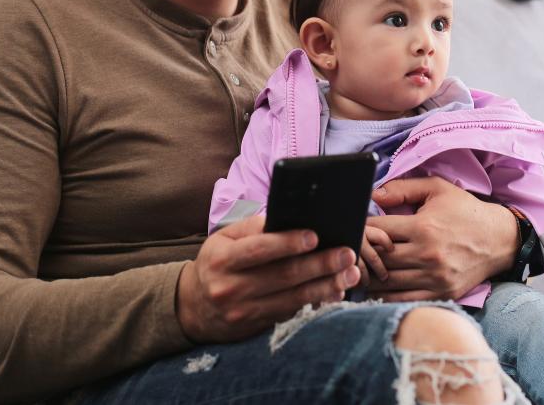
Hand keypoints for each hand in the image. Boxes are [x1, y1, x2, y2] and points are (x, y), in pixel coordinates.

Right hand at [176, 215, 360, 342]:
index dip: (288, 242)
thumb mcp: (224, 240)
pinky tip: (335, 293)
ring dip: (325, 286)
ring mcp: (243, 311)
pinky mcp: (255, 327)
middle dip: (319, 264)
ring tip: (350, 274)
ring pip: (292, 298)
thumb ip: (252, 228)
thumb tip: (288, 217)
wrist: (193, 306)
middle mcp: (230, 287)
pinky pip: (291, 314)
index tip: (315, 236)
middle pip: (283, 275)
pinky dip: (316, 303)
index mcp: (222, 258)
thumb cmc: (217, 263)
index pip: (259, 249)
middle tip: (346, 254)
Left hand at [364, 177, 517, 300]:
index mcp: (423, 227)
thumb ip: (403, 189)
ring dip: (370, 276)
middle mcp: (427, 254)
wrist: (500, 240)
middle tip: (352, 251)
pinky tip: (377, 287)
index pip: (377, 230)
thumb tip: (372, 194)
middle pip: (378, 258)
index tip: (356, 228)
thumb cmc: (465, 211)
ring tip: (359, 269)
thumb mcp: (437, 189)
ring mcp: (434, 278)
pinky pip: (403, 299)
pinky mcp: (441, 294)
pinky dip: (385, 295)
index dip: (361, 228)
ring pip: (387, 282)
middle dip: (362, 254)